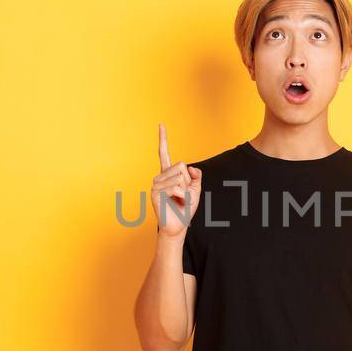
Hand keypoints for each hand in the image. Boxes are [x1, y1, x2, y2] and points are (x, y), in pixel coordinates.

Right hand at [152, 124, 201, 238]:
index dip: (163, 139)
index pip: (164, 153)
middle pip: (182, 166)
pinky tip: (176, 202)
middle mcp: (160, 177)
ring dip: (186, 191)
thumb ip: (196, 176)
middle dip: (188, 181)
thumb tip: (190, 167)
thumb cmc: (185, 208)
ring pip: (180, 177)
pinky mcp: (155, 193)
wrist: (178, 226)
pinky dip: (182, 196)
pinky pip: (176, 187)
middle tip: (183, 195)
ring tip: (179, 200)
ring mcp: (156, 184)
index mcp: (168, 174)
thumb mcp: (196, 189)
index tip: (161, 124)